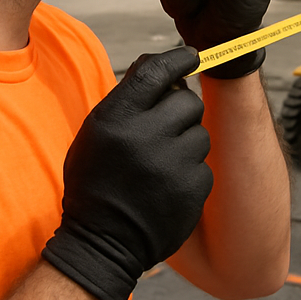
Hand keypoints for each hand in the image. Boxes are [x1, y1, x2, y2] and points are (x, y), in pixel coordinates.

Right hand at [42, 46, 212, 299]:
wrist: (103, 243)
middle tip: (166, 128)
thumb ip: (129, 101)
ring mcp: (171, 164)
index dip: (178, 59)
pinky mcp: (192, 188)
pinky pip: (203, 164)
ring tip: (162, 163)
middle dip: (181, 111)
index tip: (192, 56)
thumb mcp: (97, 134)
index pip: (155, 72)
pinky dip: (190, 171)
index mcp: (114, 119)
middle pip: (188, 101)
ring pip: (200, 133)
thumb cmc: (98, 182)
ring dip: (187, 143)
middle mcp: (144, 137)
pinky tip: (168, 186)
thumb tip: (171, 69)